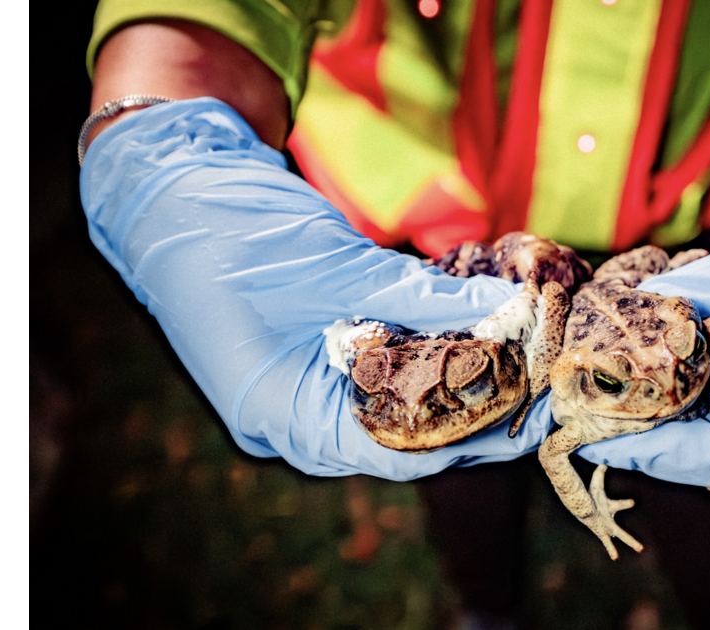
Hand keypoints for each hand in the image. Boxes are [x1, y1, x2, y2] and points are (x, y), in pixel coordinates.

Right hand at [81, 97, 554, 479]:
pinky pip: (376, 364)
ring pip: (393, 399)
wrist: (166, 175)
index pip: (398, 453)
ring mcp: (297, 382)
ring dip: (453, 378)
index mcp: (281, 416)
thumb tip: (512, 313)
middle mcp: (292, 413)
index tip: (535, 413)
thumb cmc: (233, 226)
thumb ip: (425, 297)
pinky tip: (473, 332)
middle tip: (543, 385)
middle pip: (402, 432)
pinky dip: (422, 348)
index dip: (474, 436)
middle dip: (473, 408)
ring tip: (522, 361)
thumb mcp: (337, 266)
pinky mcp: (308, 348)